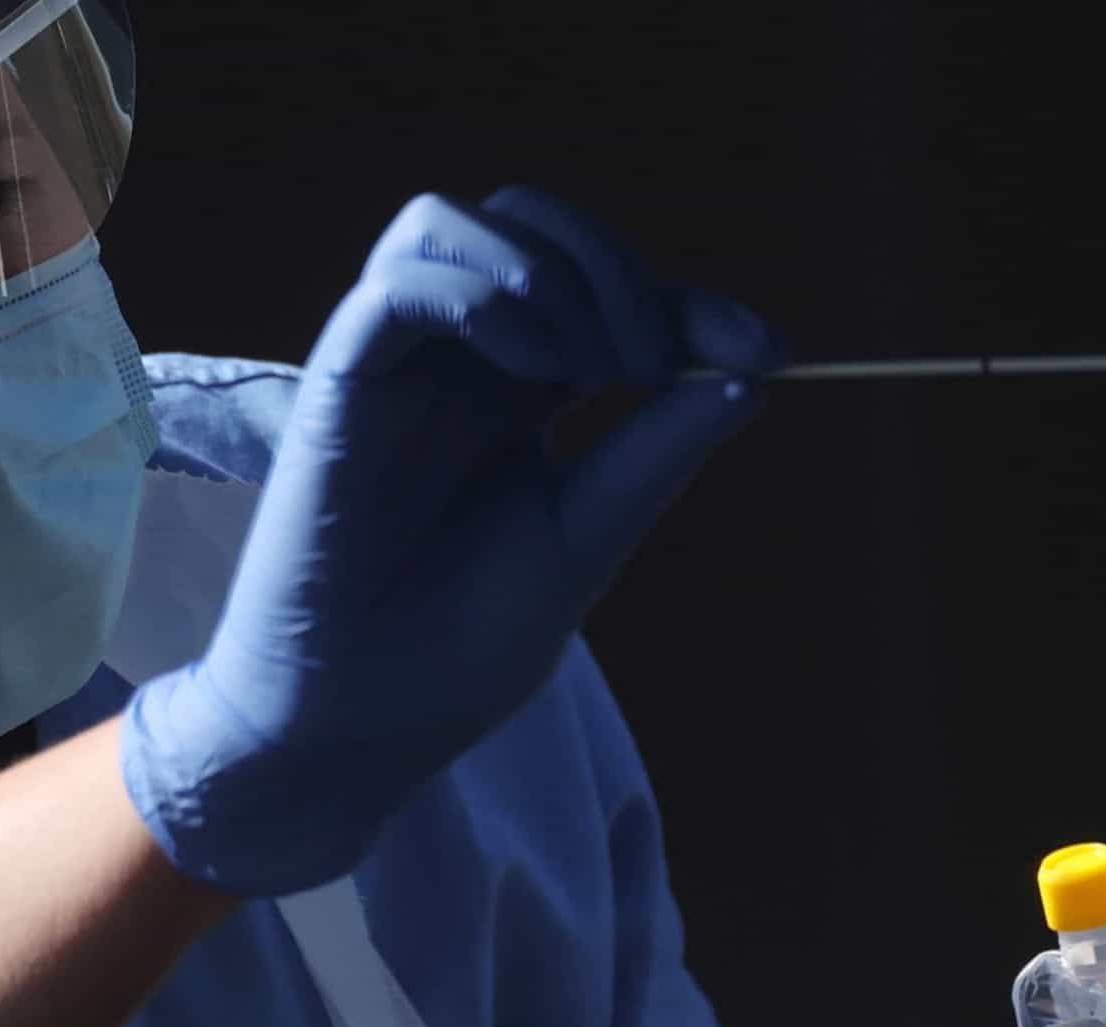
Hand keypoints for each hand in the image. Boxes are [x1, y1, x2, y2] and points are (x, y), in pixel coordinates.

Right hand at [120, 187, 785, 895]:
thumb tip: (753, 371)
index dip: (684, 298)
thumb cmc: (462, 644)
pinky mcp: (340, 387)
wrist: (364, 725)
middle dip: (615, 268)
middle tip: (651, 365)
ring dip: (544, 268)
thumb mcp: (589, 537)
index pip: (599, 287)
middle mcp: (454, 362)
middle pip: (527, 222)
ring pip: (446, 223)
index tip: (765, 349)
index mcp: (517, 390)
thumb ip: (658, 449)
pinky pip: (398, 286)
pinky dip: (479, 298)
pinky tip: (531, 373)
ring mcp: (395, 367)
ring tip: (588, 367)